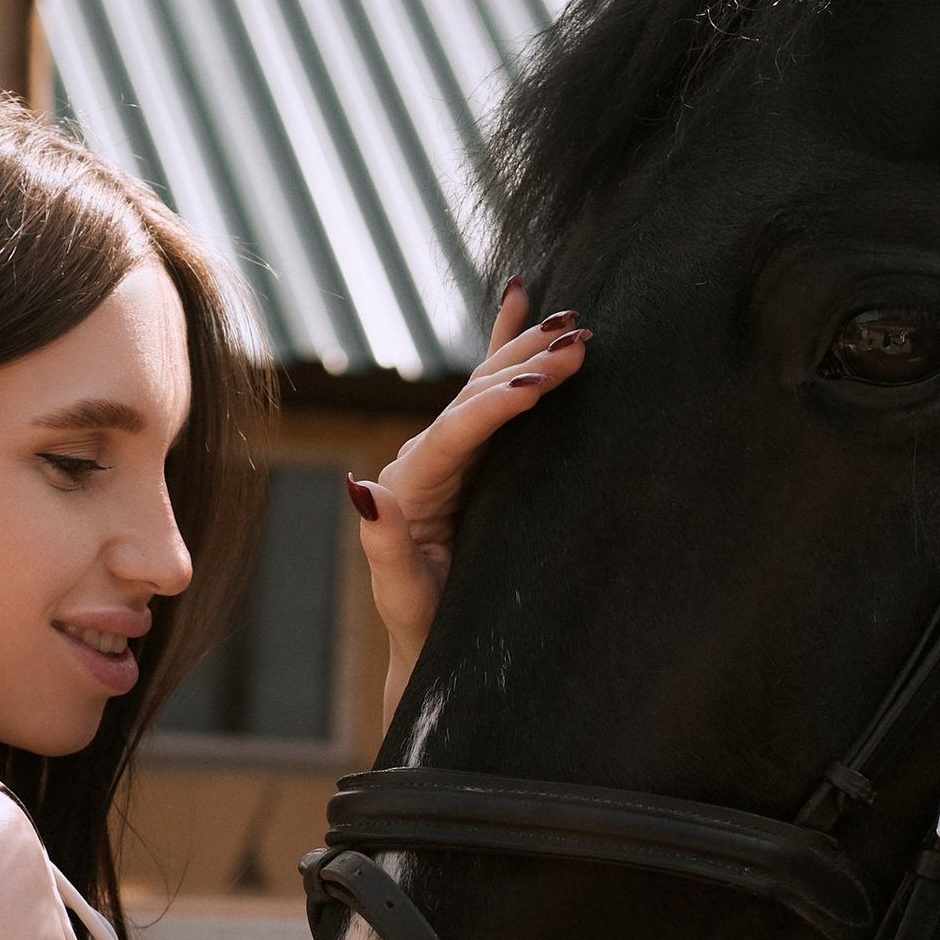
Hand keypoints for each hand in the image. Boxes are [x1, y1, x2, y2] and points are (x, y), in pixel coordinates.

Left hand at [348, 278, 588, 725]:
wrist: (430, 644)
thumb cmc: (419, 627)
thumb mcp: (400, 592)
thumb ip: (382, 544)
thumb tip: (360, 487)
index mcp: (408, 485)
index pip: (453, 433)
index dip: (493, 405)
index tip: (537, 382)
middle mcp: (423, 457)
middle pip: (473, 396)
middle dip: (524, 363)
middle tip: (578, 338)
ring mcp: (447, 452)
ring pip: (486, 385)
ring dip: (527, 347)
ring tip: (571, 319)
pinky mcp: (470, 456)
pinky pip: (488, 390)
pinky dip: (503, 344)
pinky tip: (519, 295)